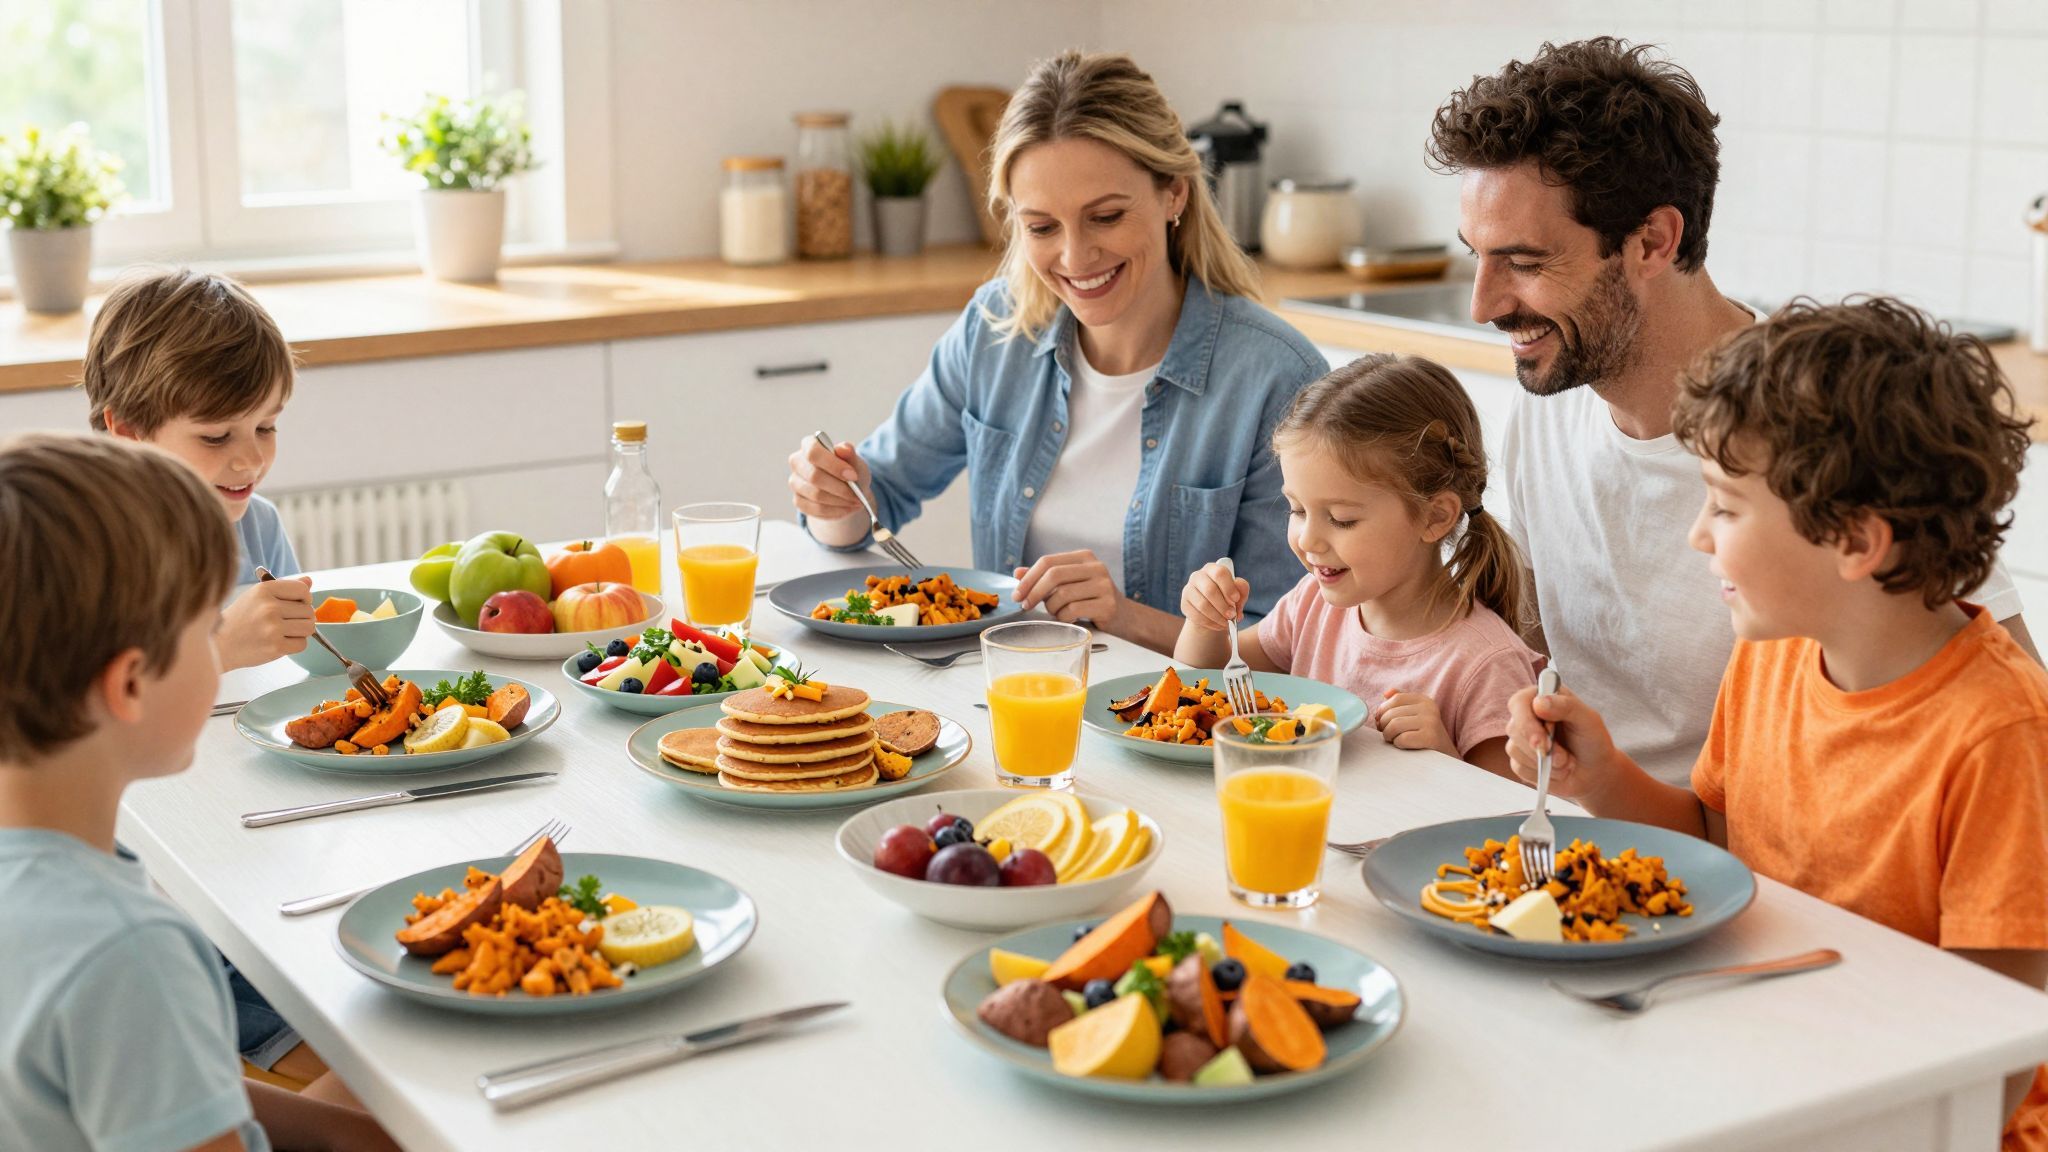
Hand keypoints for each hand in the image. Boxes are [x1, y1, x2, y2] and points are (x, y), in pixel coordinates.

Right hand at [217, 576, 313, 668]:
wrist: (220, 645)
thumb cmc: (241, 619)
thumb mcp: (257, 596)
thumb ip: (285, 588)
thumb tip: (309, 581)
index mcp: (264, 590)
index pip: (303, 589)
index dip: (304, 598)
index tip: (296, 605)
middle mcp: (269, 607)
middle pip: (309, 611)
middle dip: (302, 617)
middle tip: (286, 622)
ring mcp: (272, 628)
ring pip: (309, 627)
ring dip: (301, 631)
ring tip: (284, 631)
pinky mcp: (275, 647)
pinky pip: (302, 644)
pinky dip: (294, 645)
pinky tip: (279, 642)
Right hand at [786, 437, 873, 522]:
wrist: (847, 490)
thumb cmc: (849, 470)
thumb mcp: (854, 461)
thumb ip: (849, 454)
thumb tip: (843, 448)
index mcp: (809, 445)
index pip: (813, 452)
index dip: (833, 465)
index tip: (853, 476)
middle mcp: (797, 462)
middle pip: (814, 477)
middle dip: (840, 488)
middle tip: (858, 495)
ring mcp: (795, 482)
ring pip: (816, 496)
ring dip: (840, 502)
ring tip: (855, 502)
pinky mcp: (798, 501)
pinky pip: (816, 509)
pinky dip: (835, 511)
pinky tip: (847, 509)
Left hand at [1014, 550, 1121, 626]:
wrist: (1125, 617)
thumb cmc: (1092, 599)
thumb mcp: (1069, 584)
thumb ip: (1045, 577)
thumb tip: (1017, 573)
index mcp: (1084, 557)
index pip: (1048, 561)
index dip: (1028, 578)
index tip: (1017, 594)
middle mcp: (1095, 567)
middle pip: (1054, 575)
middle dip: (1034, 592)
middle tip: (1025, 605)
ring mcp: (1103, 585)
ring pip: (1062, 595)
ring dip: (1051, 608)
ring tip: (1056, 613)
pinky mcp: (1107, 604)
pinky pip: (1073, 610)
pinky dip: (1064, 617)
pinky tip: (1069, 619)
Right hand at [1179, 561, 1249, 631]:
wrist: (1213, 611)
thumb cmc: (1228, 598)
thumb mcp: (1239, 593)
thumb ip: (1242, 589)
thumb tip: (1238, 588)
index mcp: (1213, 569)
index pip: (1219, 573)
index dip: (1229, 587)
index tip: (1236, 599)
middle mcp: (1198, 576)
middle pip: (1210, 590)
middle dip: (1223, 605)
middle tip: (1232, 615)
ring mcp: (1188, 590)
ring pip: (1203, 605)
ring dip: (1217, 616)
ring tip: (1227, 622)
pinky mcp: (1184, 604)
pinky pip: (1196, 616)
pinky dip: (1210, 623)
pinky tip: (1218, 625)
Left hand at [1375, 689, 1456, 756]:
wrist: (1445, 758)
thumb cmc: (1424, 737)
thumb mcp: (1416, 716)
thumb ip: (1402, 703)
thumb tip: (1386, 693)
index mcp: (1424, 700)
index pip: (1395, 699)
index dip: (1383, 711)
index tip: (1382, 723)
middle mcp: (1429, 708)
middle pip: (1392, 713)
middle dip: (1384, 726)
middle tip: (1388, 735)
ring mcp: (1431, 722)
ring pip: (1394, 725)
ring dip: (1389, 736)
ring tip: (1394, 740)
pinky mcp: (1430, 737)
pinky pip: (1402, 738)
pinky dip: (1398, 744)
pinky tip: (1404, 746)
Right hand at [1504, 683, 1617, 800]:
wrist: (1595, 772)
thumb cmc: (1592, 741)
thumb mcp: (1588, 720)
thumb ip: (1566, 706)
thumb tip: (1538, 703)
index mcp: (1542, 697)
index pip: (1519, 702)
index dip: (1526, 722)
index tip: (1542, 742)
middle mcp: (1528, 715)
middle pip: (1514, 728)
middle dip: (1539, 748)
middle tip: (1563, 758)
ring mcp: (1521, 737)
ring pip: (1514, 749)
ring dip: (1544, 762)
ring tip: (1566, 762)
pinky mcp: (1519, 758)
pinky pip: (1518, 766)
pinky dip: (1539, 773)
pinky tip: (1555, 770)